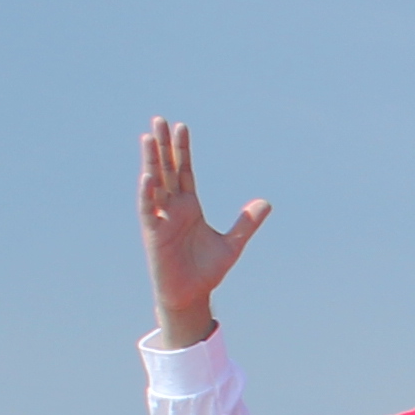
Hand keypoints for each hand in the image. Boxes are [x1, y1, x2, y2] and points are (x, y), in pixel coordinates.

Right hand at [137, 117, 268, 348]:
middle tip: (160, 119)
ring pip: (155, 183)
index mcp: (190, 207)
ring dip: (151, 160)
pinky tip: (149, 175)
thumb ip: (247, 223)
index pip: (185, 171)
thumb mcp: (233, 244)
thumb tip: (266, 202)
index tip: (182, 127)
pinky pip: (149, 209)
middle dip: (164, 146)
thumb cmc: (207, 271)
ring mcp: (161, 218)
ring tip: (149, 136)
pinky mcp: (153, 233)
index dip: (183, 150)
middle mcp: (173, 208)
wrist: (191, 295)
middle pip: (168, 170)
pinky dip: (148, 193)